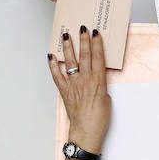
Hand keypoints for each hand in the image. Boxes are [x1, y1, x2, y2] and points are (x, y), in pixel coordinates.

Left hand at [47, 27, 110, 153]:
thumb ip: (101, 84)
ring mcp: (73, 85)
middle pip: (84, 56)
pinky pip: (56, 76)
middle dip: (83, 40)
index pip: (97, 57)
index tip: (95, 33)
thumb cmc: (99, 118)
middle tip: (82, 28)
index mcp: (98, 81)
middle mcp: (85, 80)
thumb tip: (96, 77)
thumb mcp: (107, 97)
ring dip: (68, 48)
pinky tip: (51, 56)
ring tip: (66, 36)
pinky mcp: (64, 91)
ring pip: (70, 62)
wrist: (86, 132)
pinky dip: (53, 65)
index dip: (96, 43)